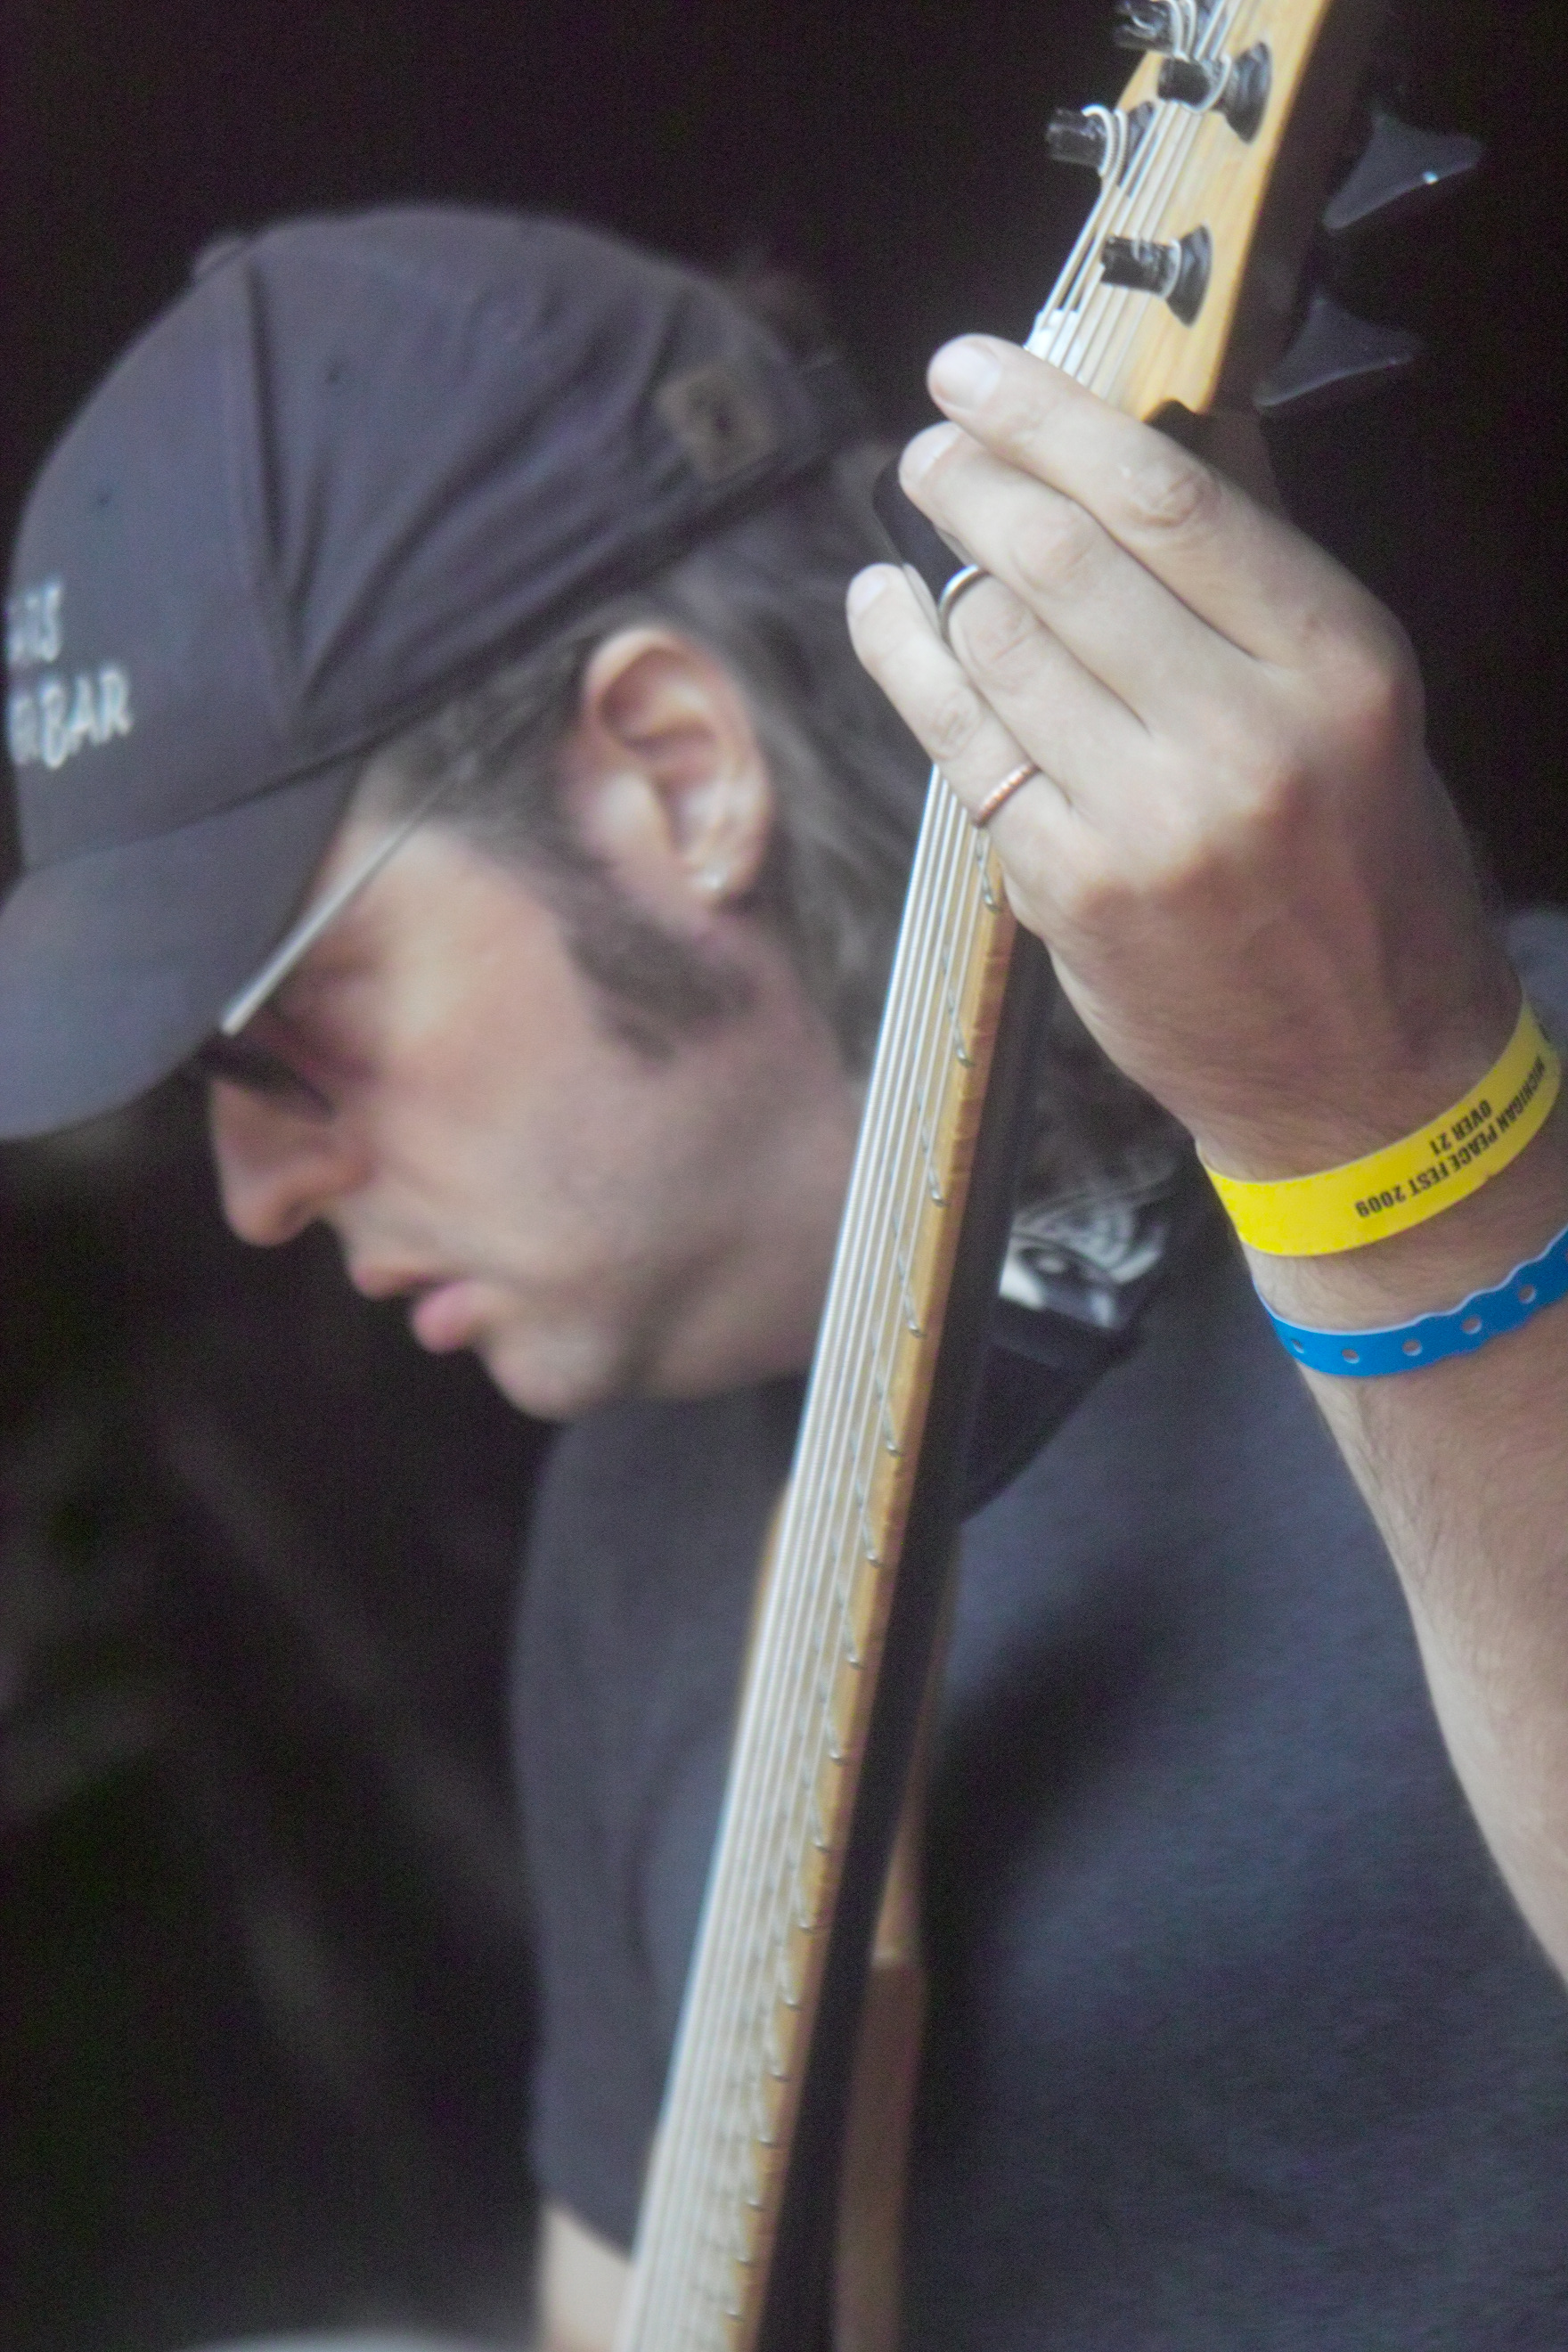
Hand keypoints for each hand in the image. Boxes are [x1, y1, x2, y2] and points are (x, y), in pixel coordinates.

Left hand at [847, 335, 1517, 1183]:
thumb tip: (1165, 421)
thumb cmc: (1362, 870)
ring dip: (949, 574)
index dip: (1047, 414)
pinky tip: (889, 609)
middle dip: (971, 477)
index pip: (1165, 499)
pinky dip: (908, 657)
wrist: (1362, 1071)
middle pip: (1059, 557)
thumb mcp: (1355, 703)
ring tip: (939, 543)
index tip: (976, 369)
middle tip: (931, 442)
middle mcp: (1246, 739)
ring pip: (994, 642)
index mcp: (1338, 667)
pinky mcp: (1067, 890)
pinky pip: (958, 741)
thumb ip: (1259, 569)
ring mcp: (1148, 823)